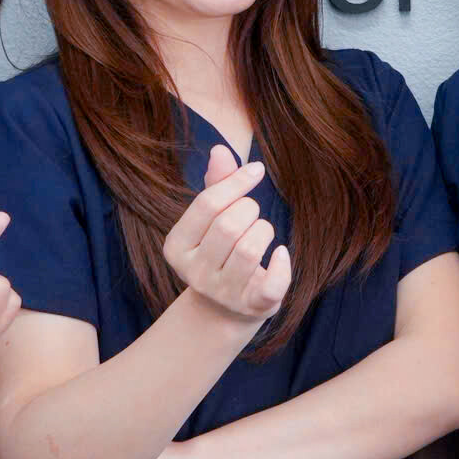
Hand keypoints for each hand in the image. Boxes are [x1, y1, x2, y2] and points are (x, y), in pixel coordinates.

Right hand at [164, 145, 292, 323]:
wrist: (225, 309)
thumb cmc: (220, 250)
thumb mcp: (211, 219)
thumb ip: (217, 184)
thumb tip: (220, 149)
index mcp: (176, 246)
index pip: (207, 204)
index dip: (236, 182)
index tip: (257, 170)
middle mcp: (195, 273)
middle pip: (229, 225)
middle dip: (250, 209)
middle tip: (252, 214)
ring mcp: (222, 293)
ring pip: (250, 249)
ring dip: (265, 230)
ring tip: (262, 233)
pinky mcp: (251, 307)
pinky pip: (271, 283)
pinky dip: (282, 264)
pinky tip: (280, 254)